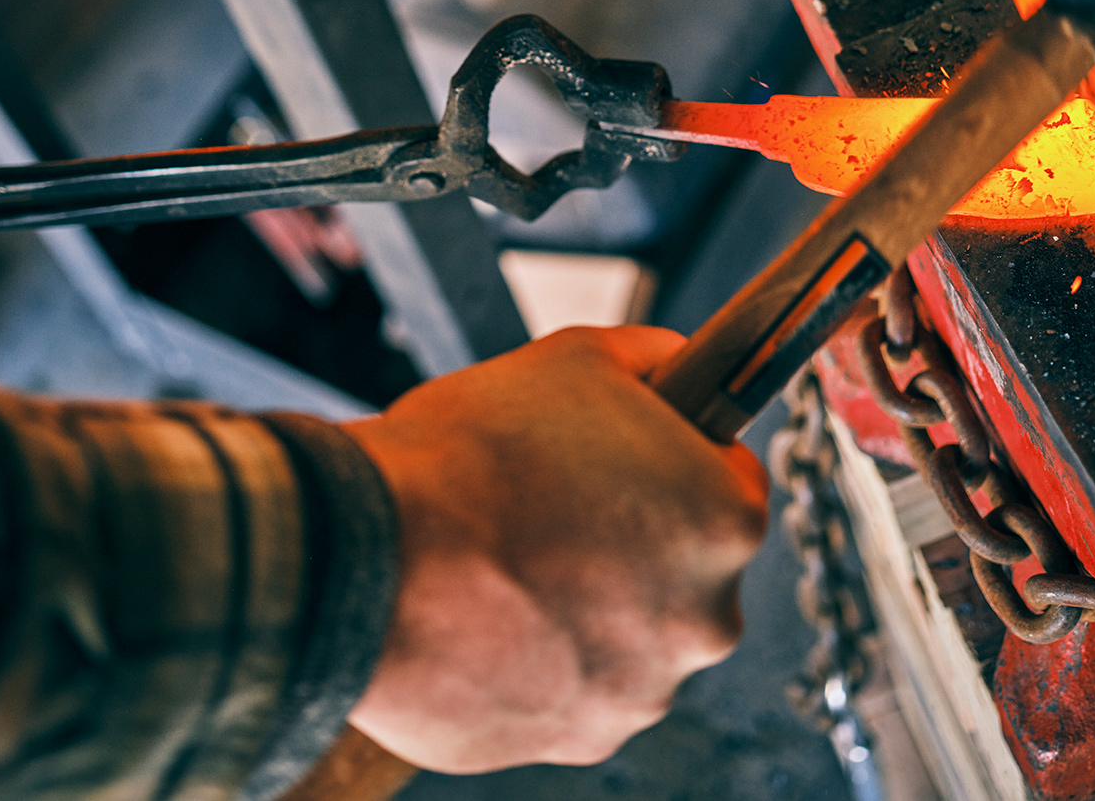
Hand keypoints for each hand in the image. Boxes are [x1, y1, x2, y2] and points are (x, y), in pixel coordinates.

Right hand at [339, 326, 769, 772]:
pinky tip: (487, 619)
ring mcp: (641, 690)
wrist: (366, 556)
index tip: (625, 457)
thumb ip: (656, 361)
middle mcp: (705, 618)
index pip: (728, 478)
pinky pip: (570, 692)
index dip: (672, 456)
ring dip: (586, 607)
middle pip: (682, 568)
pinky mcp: (575, 738)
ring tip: (506, 566)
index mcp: (725, 519)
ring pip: (627, 635)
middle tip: (550, 508)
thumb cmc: (468, 457)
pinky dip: (538, 662)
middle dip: (631, 541)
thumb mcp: (578, 356)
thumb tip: (677, 369)